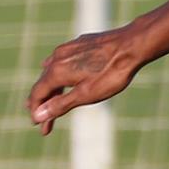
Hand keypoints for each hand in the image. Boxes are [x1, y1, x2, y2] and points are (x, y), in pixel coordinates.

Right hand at [27, 29, 143, 134]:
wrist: (132, 45)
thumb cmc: (112, 73)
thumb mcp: (86, 95)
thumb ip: (60, 104)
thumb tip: (38, 115)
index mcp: (57, 71)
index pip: (37, 94)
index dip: (36, 110)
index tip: (38, 125)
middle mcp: (57, 57)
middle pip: (44, 84)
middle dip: (44, 104)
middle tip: (45, 123)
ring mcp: (68, 48)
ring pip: (53, 71)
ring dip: (52, 89)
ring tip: (51, 103)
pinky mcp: (79, 43)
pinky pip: (62, 61)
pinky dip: (60, 74)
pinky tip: (60, 75)